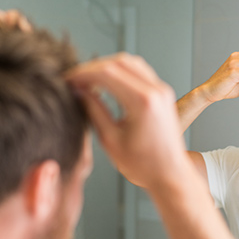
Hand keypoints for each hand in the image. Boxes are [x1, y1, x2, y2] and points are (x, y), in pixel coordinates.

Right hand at [67, 53, 187, 189]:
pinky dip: (121, 72)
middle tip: (75, 80)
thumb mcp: (110, 140)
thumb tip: (79, 92)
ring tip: (88, 81)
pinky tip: (107, 84)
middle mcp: (156, 91)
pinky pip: (140, 72)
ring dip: (107, 67)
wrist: (170, 175)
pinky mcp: (163, 94)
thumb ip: (93, 111)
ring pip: (130, 63)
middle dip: (93, 68)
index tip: (68, 81)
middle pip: (118, 62)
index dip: (83, 74)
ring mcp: (162, 90)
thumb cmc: (143, 165)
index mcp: (143, 102)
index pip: (107, 73)